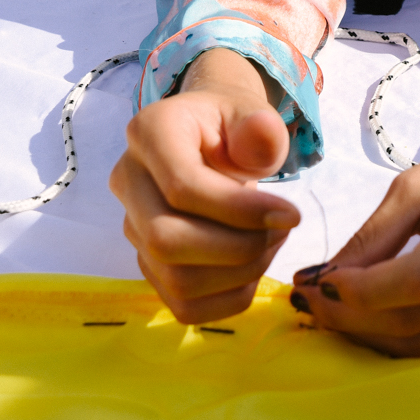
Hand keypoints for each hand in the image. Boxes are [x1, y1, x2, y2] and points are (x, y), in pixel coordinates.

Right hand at [109, 48, 299, 323]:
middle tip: (281, 229)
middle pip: (165, 242)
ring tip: (272, 241)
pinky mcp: (148, 263)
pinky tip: (254, 265)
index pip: (182, 187)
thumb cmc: (232, 126)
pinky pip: (184, 306)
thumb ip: (261, 126)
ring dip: (240, 274)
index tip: (290, 214)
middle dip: (238, 248)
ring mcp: (133, 227)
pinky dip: (230, 297)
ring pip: (176, 280)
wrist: (211, 139)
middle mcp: (128, 181)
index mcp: (149, 132)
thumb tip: (262, 134)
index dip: (241, 210)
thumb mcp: (252, 113)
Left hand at [288, 48, 419, 356]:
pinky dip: (403, 342)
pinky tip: (372, 320)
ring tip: (332, 309)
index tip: (315, 282)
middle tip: (308, 299)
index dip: (360, 292)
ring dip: (371, 334)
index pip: (418, 280)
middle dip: (353, 316)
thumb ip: (377, 233)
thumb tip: (325, 279)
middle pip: (419, 318)